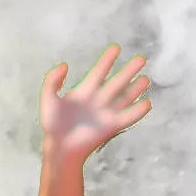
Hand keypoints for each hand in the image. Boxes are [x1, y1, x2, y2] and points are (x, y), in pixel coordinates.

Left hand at [38, 46, 153, 168]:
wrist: (59, 148)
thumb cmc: (52, 125)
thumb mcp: (48, 99)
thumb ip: (52, 81)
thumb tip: (64, 64)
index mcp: (84, 91)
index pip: (99, 72)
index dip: (107, 60)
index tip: (116, 48)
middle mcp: (98, 100)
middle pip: (117, 82)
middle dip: (129, 70)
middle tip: (141, 59)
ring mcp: (106, 113)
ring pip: (125, 97)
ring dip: (136, 89)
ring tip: (146, 79)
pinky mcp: (112, 126)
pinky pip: (128, 117)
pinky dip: (138, 111)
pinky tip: (147, 103)